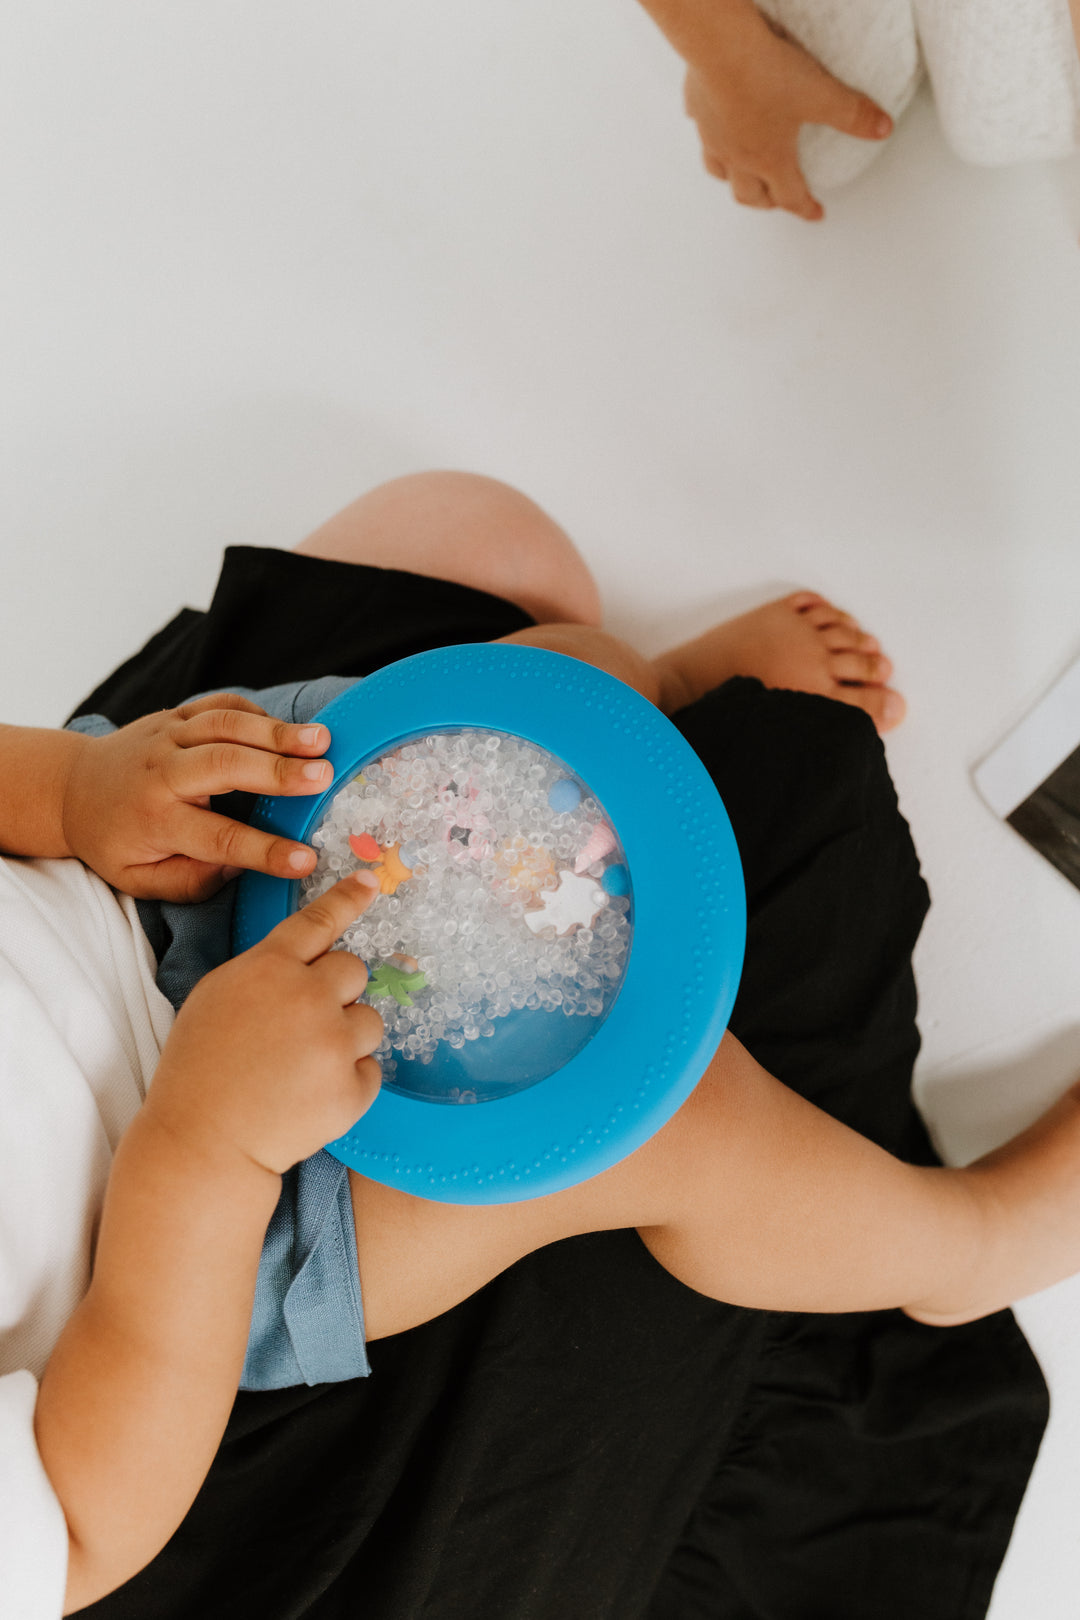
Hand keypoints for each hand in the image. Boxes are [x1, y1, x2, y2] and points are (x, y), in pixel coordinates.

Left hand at [61, 693, 336, 901]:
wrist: (73, 788)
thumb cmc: (114, 840)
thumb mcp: (138, 880)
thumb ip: (188, 882)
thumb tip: (236, 868)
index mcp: (155, 820)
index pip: (217, 838)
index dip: (264, 850)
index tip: (306, 859)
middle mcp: (161, 773)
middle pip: (224, 765)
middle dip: (277, 770)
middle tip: (324, 777)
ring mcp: (168, 735)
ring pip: (225, 725)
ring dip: (277, 731)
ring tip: (322, 740)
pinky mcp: (176, 714)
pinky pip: (221, 704)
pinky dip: (257, 712)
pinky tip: (287, 729)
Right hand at [144, 870, 384, 1175]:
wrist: (203, 1143)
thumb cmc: (199, 1070)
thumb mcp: (216, 997)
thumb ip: (264, 970)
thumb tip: (306, 961)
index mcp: (268, 968)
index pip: (319, 922)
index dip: (348, 899)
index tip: (371, 883)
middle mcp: (308, 997)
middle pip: (354, 969)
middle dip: (336, 992)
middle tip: (302, 1025)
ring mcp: (335, 1043)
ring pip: (370, 1020)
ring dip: (346, 1037)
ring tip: (302, 1067)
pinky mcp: (353, 1087)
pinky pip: (371, 1069)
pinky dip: (348, 1082)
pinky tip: (310, 1096)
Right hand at [683, 10, 891, 218]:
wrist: (721, 45)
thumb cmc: (769, 74)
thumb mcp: (821, 94)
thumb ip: (853, 114)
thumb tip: (883, 128)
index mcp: (770, 158)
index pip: (789, 196)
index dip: (805, 208)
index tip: (815, 214)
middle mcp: (738, 156)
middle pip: (750, 195)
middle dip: (766, 202)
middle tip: (777, 202)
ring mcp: (713, 136)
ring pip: (720, 172)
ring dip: (733, 180)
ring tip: (742, 176)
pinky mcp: (697, 109)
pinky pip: (702, 132)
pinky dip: (711, 138)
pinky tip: (715, 127)